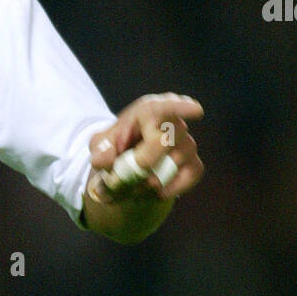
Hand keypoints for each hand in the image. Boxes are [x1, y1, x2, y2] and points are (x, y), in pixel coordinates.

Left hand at [89, 94, 204, 201]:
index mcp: (149, 111)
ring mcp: (187, 144)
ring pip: (173, 165)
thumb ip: (100, 150)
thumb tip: (106, 158)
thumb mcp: (99, 146)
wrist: (126, 168)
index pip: (167, 106)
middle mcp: (173, 123)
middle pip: (163, 142)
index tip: (197, 111)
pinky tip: (156, 189)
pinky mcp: (194, 164)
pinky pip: (188, 178)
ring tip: (134, 181)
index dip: (182, 107)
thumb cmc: (114, 148)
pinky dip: (169, 189)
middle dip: (142, 162)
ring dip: (150, 180)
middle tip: (126, 172)